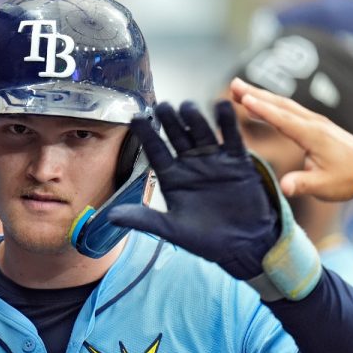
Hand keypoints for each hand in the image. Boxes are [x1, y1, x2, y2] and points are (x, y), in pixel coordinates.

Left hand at [108, 101, 278, 279]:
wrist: (243, 246)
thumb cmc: (205, 239)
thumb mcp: (171, 230)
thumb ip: (143, 219)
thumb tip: (109, 217)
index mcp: (171, 177)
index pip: (156, 151)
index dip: (146, 135)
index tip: (135, 118)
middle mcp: (190, 164)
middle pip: (177, 136)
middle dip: (170, 121)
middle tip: (162, 106)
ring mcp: (214, 160)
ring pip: (202, 133)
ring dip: (195, 119)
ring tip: (187, 106)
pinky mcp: (237, 162)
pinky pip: (232, 139)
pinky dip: (228, 123)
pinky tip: (222, 106)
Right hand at [229, 78, 352, 200]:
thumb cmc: (348, 179)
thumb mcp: (324, 186)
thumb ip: (303, 184)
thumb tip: (284, 187)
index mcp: (313, 135)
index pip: (283, 119)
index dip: (262, 110)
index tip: (243, 99)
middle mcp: (313, 123)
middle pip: (280, 104)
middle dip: (256, 94)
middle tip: (233, 84)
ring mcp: (315, 122)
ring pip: (284, 104)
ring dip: (261, 96)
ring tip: (239, 89)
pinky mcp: (315, 125)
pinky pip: (289, 110)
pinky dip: (271, 105)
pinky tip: (259, 105)